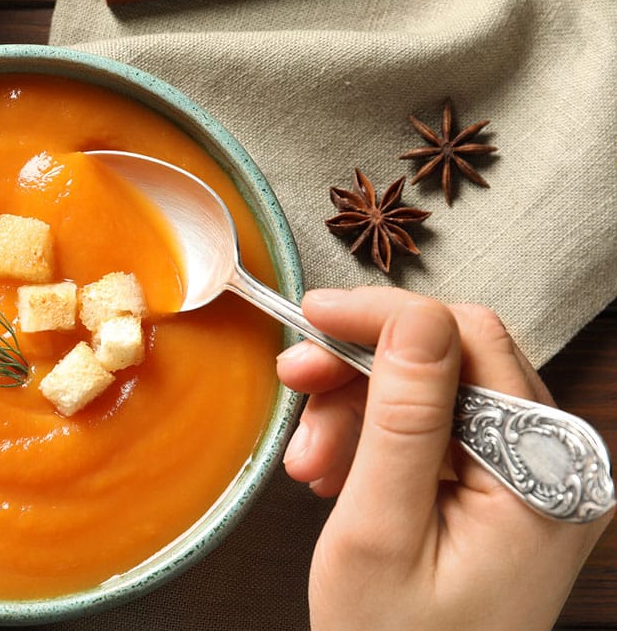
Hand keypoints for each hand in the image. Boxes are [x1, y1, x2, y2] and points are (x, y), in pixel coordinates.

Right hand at [278, 287, 611, 630]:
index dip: (384, 320)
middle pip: (450, 361)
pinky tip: (335, 473)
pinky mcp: (500, 491)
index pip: (468, 342)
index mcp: (543, 473)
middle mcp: (552, 464)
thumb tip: (413, 317)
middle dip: (361, 370)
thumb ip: (403, 419)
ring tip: (310, 462)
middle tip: (295, 385)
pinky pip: (434, 432)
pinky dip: (374, 440)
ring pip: (433, 392)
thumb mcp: (382, 530)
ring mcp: (528, 477)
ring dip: (357, 410)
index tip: (312, 318)